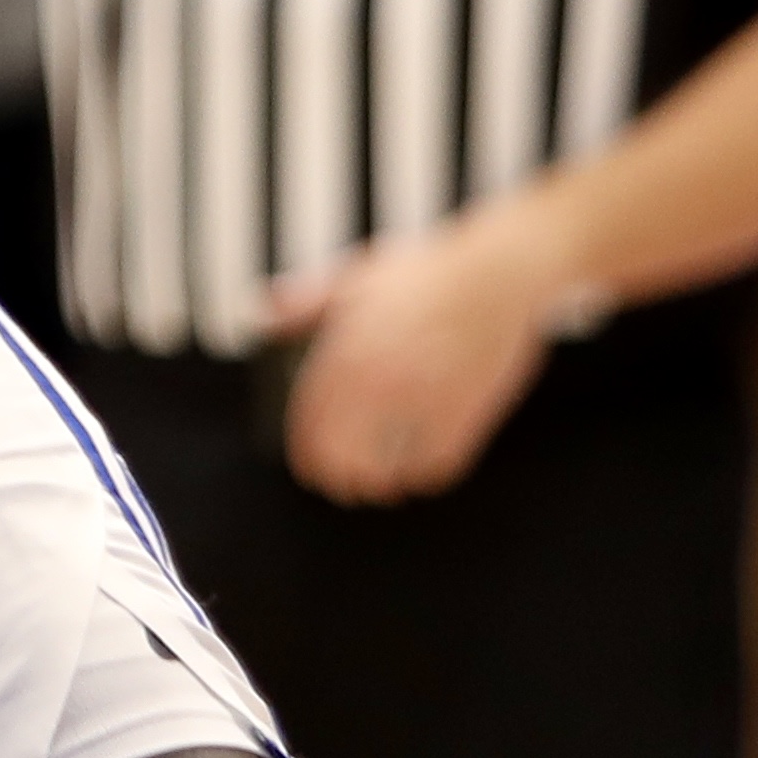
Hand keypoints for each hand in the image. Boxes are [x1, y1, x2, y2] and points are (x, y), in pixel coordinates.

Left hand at [258, 212, 575, 500]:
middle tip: (343, 483)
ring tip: (378, 482)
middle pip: (345, 462)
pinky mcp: (465, 415)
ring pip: (388, 474)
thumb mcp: (354, 277)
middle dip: (339, 478)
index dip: (307, 457)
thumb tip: (259, 315)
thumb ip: (302, 302)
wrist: (498, 274)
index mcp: (347, 353)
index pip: (311, 428)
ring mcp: (424, 402)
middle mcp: (381, 384)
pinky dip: (422, 476)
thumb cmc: (423, 273)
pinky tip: (417, 470)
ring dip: (381, 482)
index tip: (310, 469)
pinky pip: (434, 469)